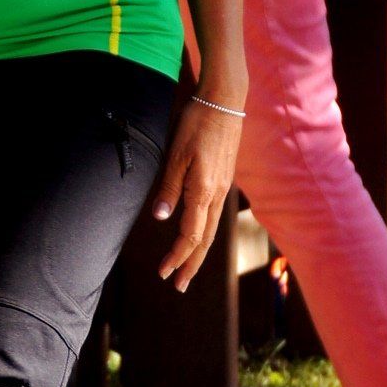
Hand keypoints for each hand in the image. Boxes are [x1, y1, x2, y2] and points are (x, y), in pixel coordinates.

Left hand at [148, 96, 243, 289]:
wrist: (224, 101)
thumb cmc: (197, 124)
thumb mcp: (177, 154)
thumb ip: (170, 187)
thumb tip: (161, 217)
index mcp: (203, 190)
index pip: (190, 235)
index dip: (176, 257)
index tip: (163, 272)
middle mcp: (217, 194)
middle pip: (204, 239)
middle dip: (191, 265)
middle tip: (178, 285)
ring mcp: (223, 187)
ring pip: (211, 229)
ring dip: (198, 252)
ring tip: (187, 268)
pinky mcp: (223, 179)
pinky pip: (214, 215)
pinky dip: (204, 232)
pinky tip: (197, 235)